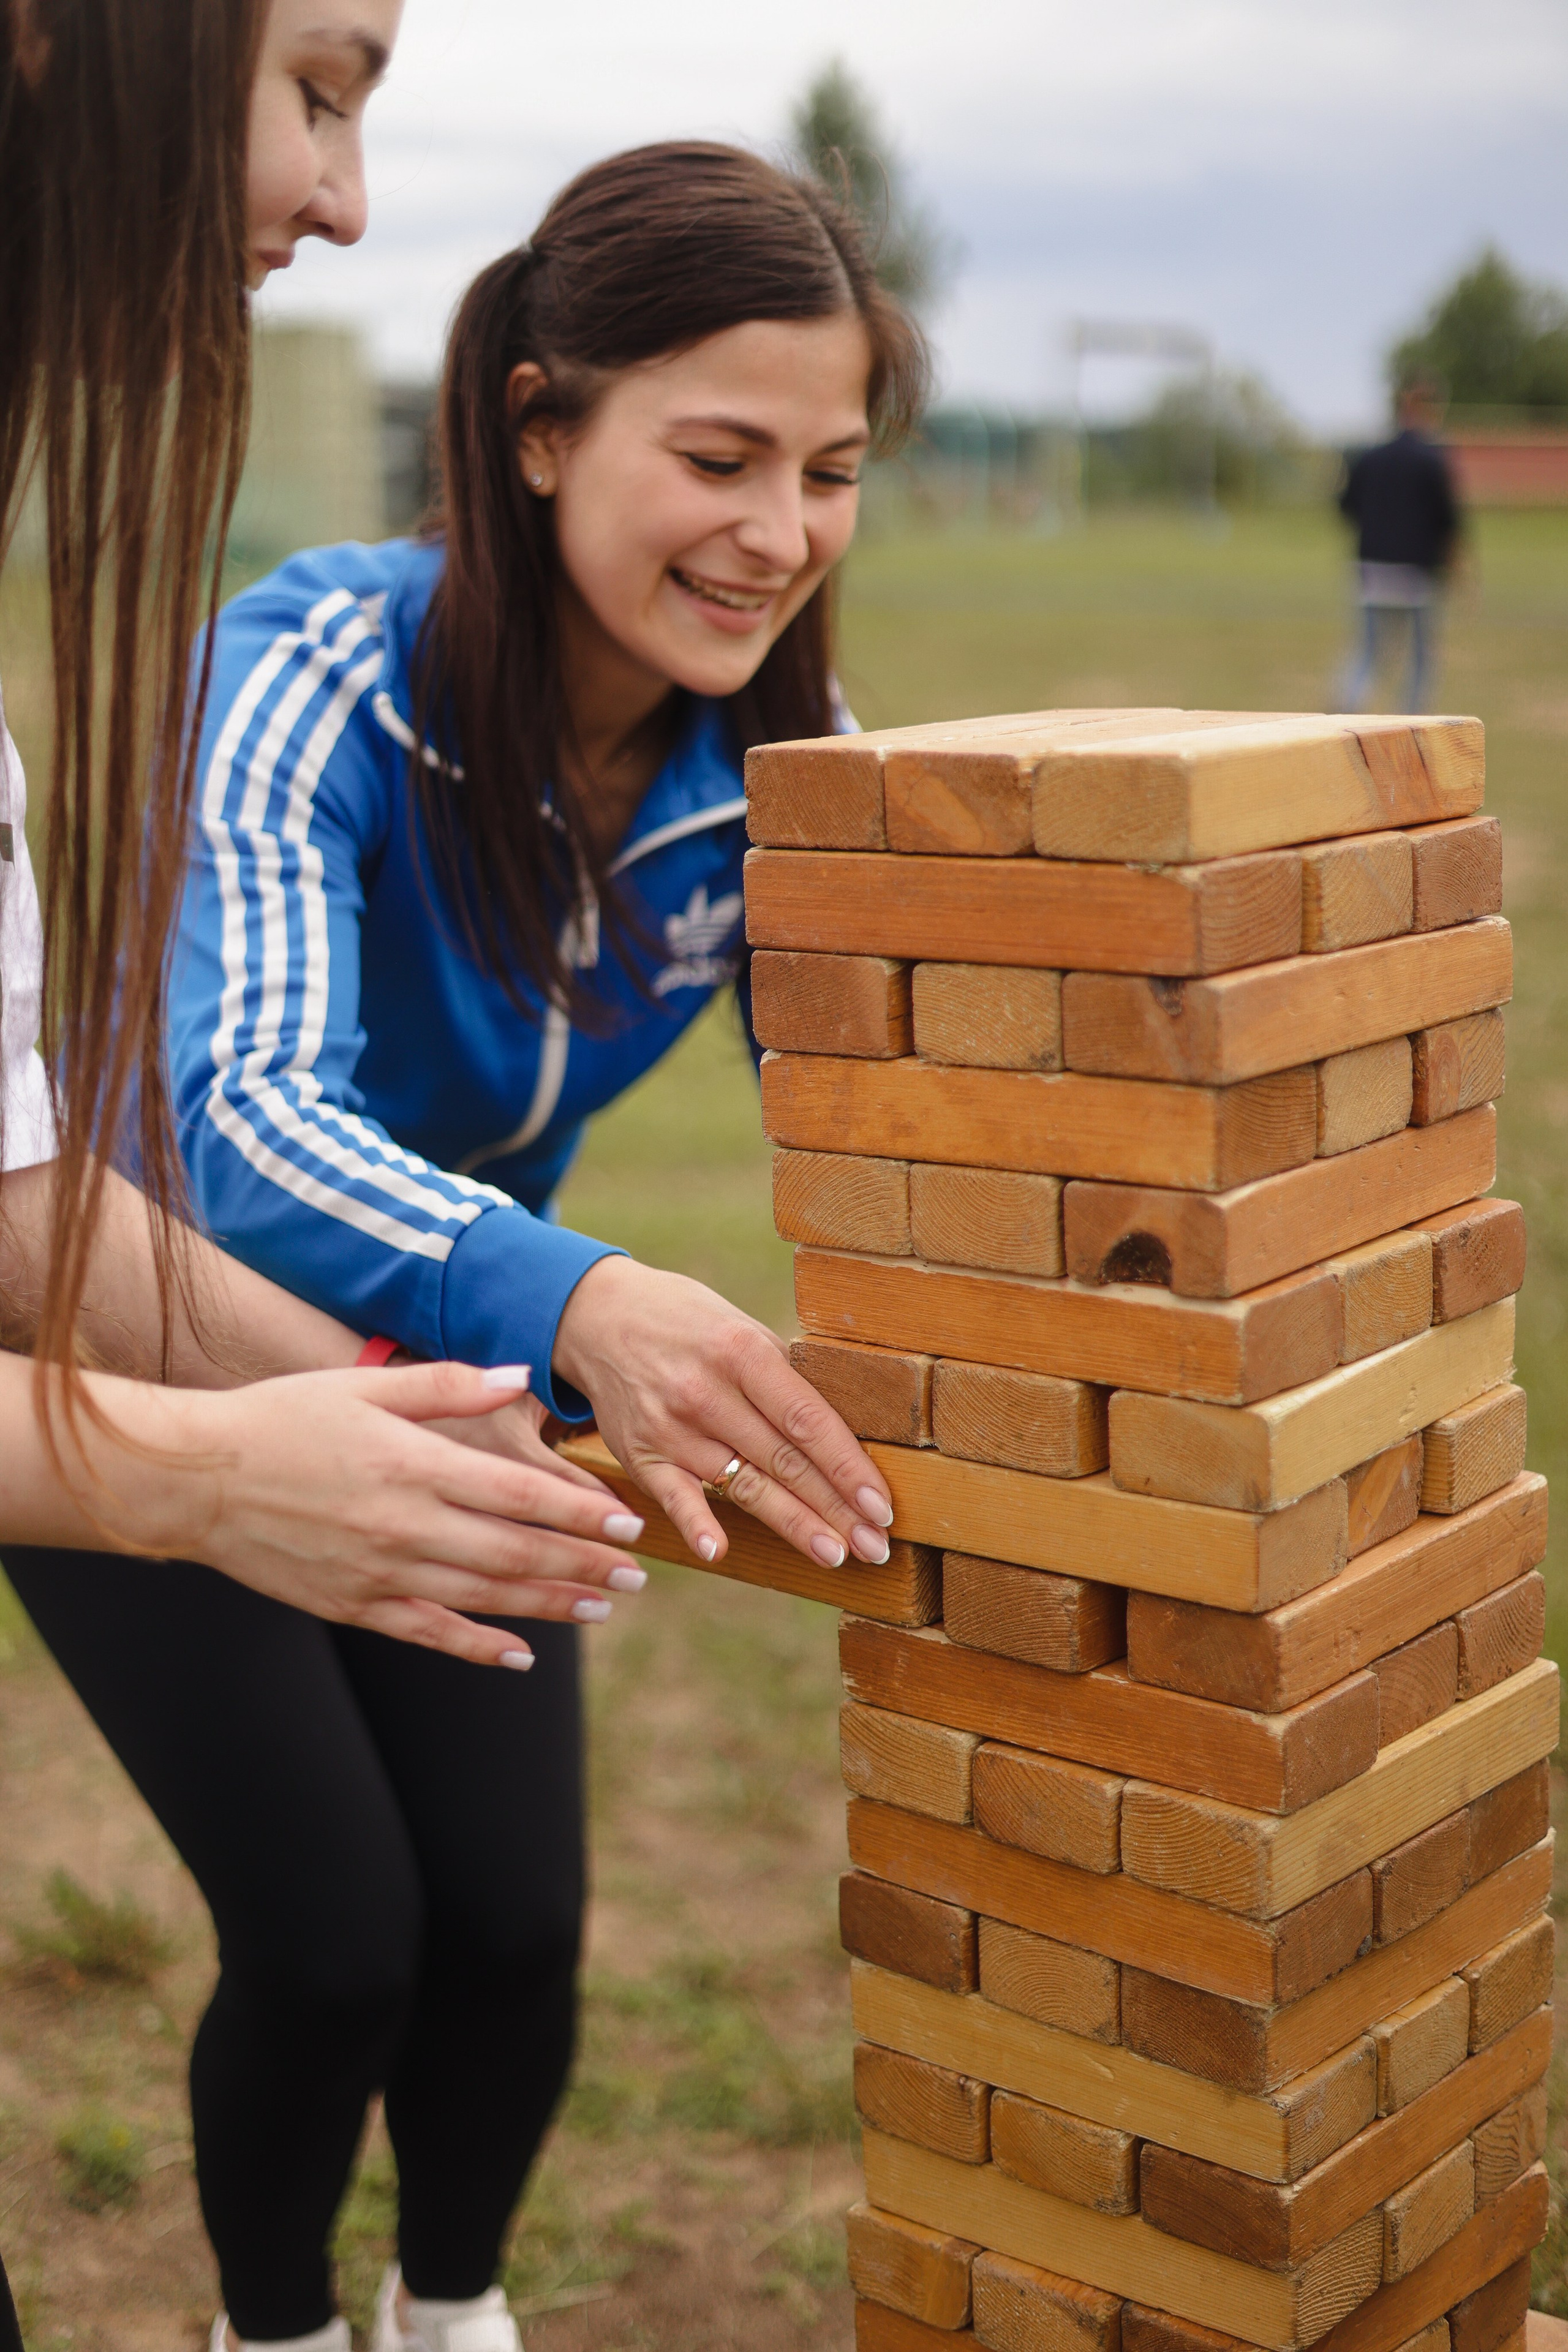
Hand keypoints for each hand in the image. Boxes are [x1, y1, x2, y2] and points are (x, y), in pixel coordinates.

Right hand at [110, 1363, 649, 1667]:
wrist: (196, 1479)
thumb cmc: (284, 1417)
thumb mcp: (366, 1385)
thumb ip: (448, 1385)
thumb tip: (520, 1378)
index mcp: (414, 1465)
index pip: (521, 1496)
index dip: (581, 1512)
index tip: (627, 1521)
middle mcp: (405, 1526)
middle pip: (516, 1552)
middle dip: (584, 1564)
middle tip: (637, 1573)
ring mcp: (380, 1573)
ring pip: (484, 1597)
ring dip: (549, 1604)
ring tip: (601, 1605)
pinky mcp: (354, 1605)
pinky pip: (431, 1633)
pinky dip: (480, 1647)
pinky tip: (521, 1655)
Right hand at [551, 1256, 893, 1571]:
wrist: (599, 1316)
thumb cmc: (689, 1323)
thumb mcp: (740, 1328)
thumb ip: (785, 1377)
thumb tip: (847, 1430)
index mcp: (742, 1353)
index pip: (808, 1421)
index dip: (848, 1467)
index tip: (881, 1504)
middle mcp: (707, 1393)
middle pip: (784, 1461)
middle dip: (835, 1508)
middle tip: (875, 1545)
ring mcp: (671, 1428)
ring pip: (744, 1486)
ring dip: (792, 1525)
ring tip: (834, 1554)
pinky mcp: (641, 1455)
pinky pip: (674, 1497)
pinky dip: (695, 1524)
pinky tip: (718, 1551)